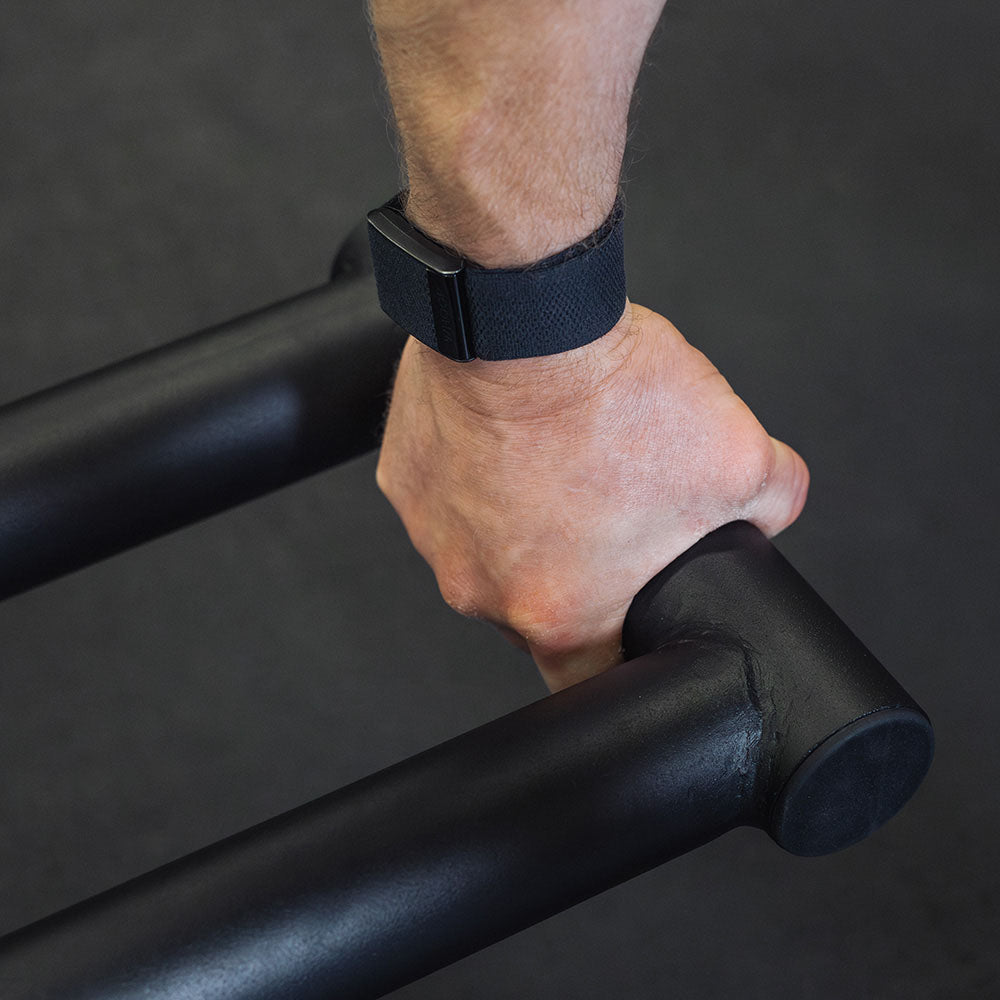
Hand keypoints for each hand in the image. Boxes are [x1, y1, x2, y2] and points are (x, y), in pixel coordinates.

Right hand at [377, 301, 808, 691]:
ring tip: (557, 460)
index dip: (614, 661)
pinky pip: (447, 498)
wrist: (527, 315)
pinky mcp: (404, 483)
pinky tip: (509, 436)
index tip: (625, 634)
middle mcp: (483, 591)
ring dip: (519, 522)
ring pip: (487, 551)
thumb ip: (771, 505)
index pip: (587, 683)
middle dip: (571, 573)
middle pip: (535, 608)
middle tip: (603, 511)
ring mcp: (434, 538)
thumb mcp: (738, 456)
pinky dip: (478, 477)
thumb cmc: (611, 393)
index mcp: (560, 613)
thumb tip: (773, 511)